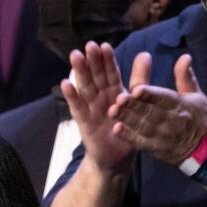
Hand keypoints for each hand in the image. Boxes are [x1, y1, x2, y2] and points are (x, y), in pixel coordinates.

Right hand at [63, 42, 135, 174]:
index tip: (103, 45)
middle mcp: (101, 100)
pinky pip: (78, 108)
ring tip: (75, 56)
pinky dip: (72, 96)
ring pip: (85, 88)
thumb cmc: (127, 130)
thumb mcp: (137, 102)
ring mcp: (91, 111)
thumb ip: (139, 79)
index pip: (110, 73)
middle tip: (87, 46)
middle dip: (91, 62)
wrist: (118, 158)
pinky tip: (66, 84)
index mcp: (114, 94)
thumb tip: (145, 54)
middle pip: (95, 77)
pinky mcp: (85, 124)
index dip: (107, 60)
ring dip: (79, 72)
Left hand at [108, 53, 206, 166]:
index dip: (150, 94)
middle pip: (150, 112)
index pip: (164, 98)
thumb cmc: (198, 117)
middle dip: (134, 105)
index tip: (137, 89)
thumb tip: (184, 57)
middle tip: (118, 98)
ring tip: (112, 111)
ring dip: (127, 118)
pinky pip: (140, 142)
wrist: (203, 148)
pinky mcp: (155, 148)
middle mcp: (171, 120)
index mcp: (181, 105)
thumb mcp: (195, 96)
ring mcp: (162, 136)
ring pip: (142, 126)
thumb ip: (185, 78)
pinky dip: (128, 136)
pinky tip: (116, 129)